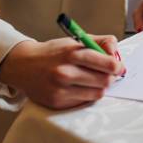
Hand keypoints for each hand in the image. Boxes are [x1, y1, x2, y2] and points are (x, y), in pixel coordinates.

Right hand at [0, 36, 124, 109]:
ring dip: (100, 87)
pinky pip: (84, 101)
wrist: (24, 66)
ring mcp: (60, 89)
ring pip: (97, 93)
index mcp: (73, 53)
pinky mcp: (57, 102)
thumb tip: (116, 54)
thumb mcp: (77, 40)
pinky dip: (87, 95)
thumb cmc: (55, 53)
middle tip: (108, 74)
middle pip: (105, 81)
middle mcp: (65, 72)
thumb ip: (101, 42)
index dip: (118, 66)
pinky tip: (80, 87)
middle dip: (110, 77)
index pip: (108, 64)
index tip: (118, 67)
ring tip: (93, 80)